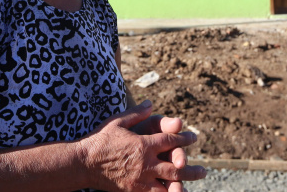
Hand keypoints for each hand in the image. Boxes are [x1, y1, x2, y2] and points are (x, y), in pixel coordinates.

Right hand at [79, 100, 205, 191]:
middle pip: (177, 166)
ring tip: (192, 186)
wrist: (83, 163)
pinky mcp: (134, 191)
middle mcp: (146, 163)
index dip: (185, 139)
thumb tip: (151, 103)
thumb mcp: (118, 121)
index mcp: (144, 144)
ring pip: (170, 184)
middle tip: (204, 171)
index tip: (193, 138)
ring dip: (184, 184)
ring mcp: (141, 179)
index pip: (171, 141)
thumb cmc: (100, 140)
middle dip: (192, 169)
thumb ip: (137, 113)